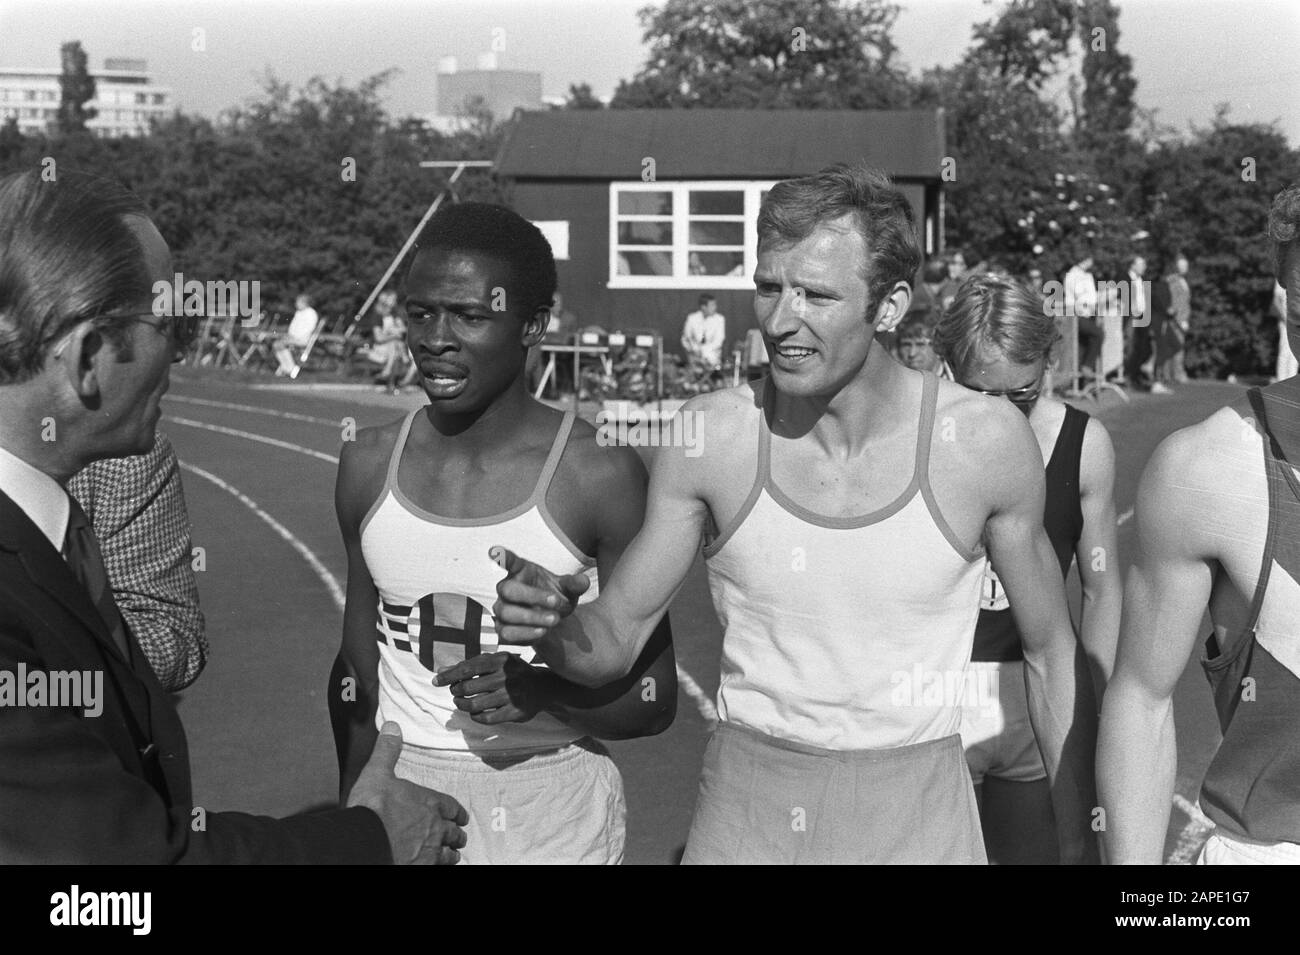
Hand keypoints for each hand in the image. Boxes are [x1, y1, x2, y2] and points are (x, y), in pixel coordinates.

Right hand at [346, 721, 467, 863]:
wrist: (366, 840)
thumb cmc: (372, 807)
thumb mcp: (378, 772)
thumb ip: (388, 749)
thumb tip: (392, 725)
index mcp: (428, 802)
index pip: (451, 807)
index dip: (456, 812)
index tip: (461, 816)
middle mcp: (434, 826)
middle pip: (453, 832)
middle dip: (456, 834)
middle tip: (459, 836)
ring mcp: (430, 849)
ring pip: (449, 853)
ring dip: (452, 853)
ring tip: (454, 854)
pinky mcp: (422, 866)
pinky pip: (439, 867)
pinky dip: (440, 866)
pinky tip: (437, 867)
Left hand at [435, 652, 544, 723]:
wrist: (543, 686)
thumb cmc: (512, 672)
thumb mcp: (494, 662)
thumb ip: (469, 665)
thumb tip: (440, 671)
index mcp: (500, 659)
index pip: (467, 668)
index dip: (449, 676)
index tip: (436, 681)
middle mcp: (507, 676)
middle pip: (467, 687)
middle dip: (456, 691)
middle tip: (456, 692)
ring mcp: (512, 695)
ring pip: (474, 704)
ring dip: (462, 705)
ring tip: (462, 702)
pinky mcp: (515, 712)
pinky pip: (486, 718)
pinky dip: (475, 716)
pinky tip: (475, 712)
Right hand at [490, 546, 589, 645]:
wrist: (553, 619)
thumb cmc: (556, 596)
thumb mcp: (569, 589)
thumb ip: (575, 584)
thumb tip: (584, 581)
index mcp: (520, 571)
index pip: (509, 561)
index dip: (501, 557)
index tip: (494, 552)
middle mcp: (507, 588)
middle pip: (508, 589)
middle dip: (533, 596)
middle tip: (556, 601)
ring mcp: (502, 608)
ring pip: (506, 613)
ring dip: (532, 617)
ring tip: (555, 620)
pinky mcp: (503, 628)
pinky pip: (506, 633)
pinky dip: (524, 633)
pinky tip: (542, 632)